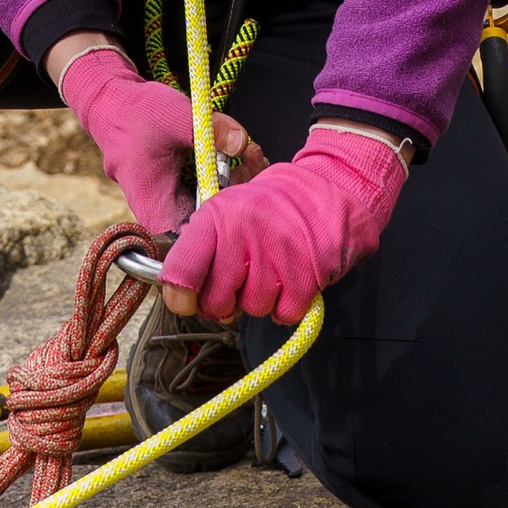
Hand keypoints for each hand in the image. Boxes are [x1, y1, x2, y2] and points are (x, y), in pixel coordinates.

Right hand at [54, 43, 261, 246]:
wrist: (115, 104)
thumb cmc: (137, 114)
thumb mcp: (175, 115)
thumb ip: (210, 129)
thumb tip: (242, 143)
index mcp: (156, 208)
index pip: (195, 239)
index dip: (226, 221)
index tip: (246, 189)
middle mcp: (164, 214)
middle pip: (211, 223)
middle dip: (240, 194)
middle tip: (256, 161)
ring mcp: (175, 203)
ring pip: (214, 206)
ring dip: (237, 182)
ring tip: (253, 152)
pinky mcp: (183, 190)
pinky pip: (210, 191)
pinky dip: (228, 174)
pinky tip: (243, 152)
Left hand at [159, 125, 408, 325]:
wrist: (327, 193)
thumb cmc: (269, 209)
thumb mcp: (228, 212)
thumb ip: (202, 250)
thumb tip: (181, 296)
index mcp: (217, 217)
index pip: (182, 269)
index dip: (179, 296)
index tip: (184, 302)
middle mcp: (244, 234)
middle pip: (216, 301)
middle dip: (224, 303)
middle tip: (238, 285)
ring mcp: (276, 255)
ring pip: (251, 309)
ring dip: (260, 301)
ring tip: (270, 273)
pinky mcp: (307, 275)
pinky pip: (283, 314)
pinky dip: (286, 307)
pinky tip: (290, 282)